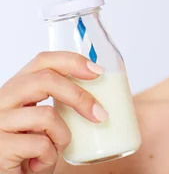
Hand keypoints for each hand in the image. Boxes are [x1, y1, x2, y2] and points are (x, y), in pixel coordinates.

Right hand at [0, 51, 106, 173]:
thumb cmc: (32, 152)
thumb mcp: (48, 122)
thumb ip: (61, 103)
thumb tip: (104, 87)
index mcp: (17, 89)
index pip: (43, 60)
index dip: (72, 61)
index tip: (98, 71)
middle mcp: (2, 100)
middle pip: (46, 79)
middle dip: (79, 96)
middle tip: (101, 115)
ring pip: (46, 114)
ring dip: (62, 136)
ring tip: (55, 149)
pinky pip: (39, 144)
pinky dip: (49, 156)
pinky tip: (37, 165)